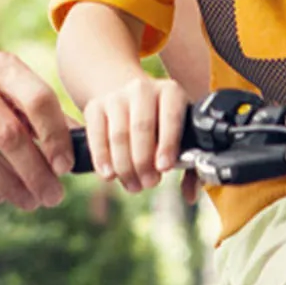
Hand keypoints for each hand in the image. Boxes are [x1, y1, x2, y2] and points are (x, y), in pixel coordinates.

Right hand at [0, 45, 73, 209]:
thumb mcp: (15, 79)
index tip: (66, 166)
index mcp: (1, 66)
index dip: (56, 137)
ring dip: (10, 187)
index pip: (37, 100)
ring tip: (30, 201)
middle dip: (36, 173)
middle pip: (8, 136)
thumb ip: (44, 110)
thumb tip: (82, 145)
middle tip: (54, 196)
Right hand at [83, 74, 188, 192]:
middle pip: (141, 127)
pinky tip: (109, 175)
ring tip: (134, 185)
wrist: (129, 97)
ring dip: (125, 166)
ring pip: (118, 135)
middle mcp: (142, 89)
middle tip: (150, 183)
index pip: (170, 117)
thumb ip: (190, 165)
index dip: (168, 144)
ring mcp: (116, 96)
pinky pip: (97, 136)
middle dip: (144, 161)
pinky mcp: (94, 107)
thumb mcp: (180, 133)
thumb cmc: (162, 124)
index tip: (164, 168)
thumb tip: (191, 195)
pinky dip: (102, 159)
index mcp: (170, 91)